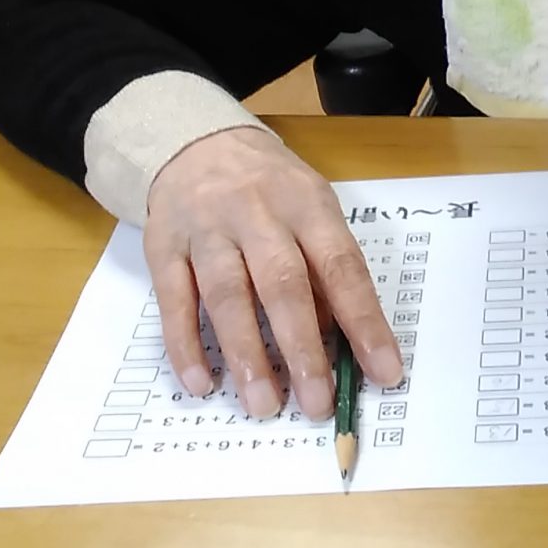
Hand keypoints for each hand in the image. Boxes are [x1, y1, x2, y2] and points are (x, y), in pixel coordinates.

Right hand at [143, 127, 402, 419]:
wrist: (194, 141)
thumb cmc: (268, 188)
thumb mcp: (309, 208)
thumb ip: (324, 267)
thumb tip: (344, 342)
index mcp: (307, 204)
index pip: (342, 267)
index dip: (365, 322)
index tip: (384, 372)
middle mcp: (257, 212)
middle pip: (282, 284)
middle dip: (302, 349)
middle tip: (316, 404)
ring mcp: (206, 228)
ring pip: (227, 295)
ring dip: (247, 354)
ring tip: (263, 405)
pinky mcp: (163, 244)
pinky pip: (173, 300)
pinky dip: (185, 345)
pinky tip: (201, 383)